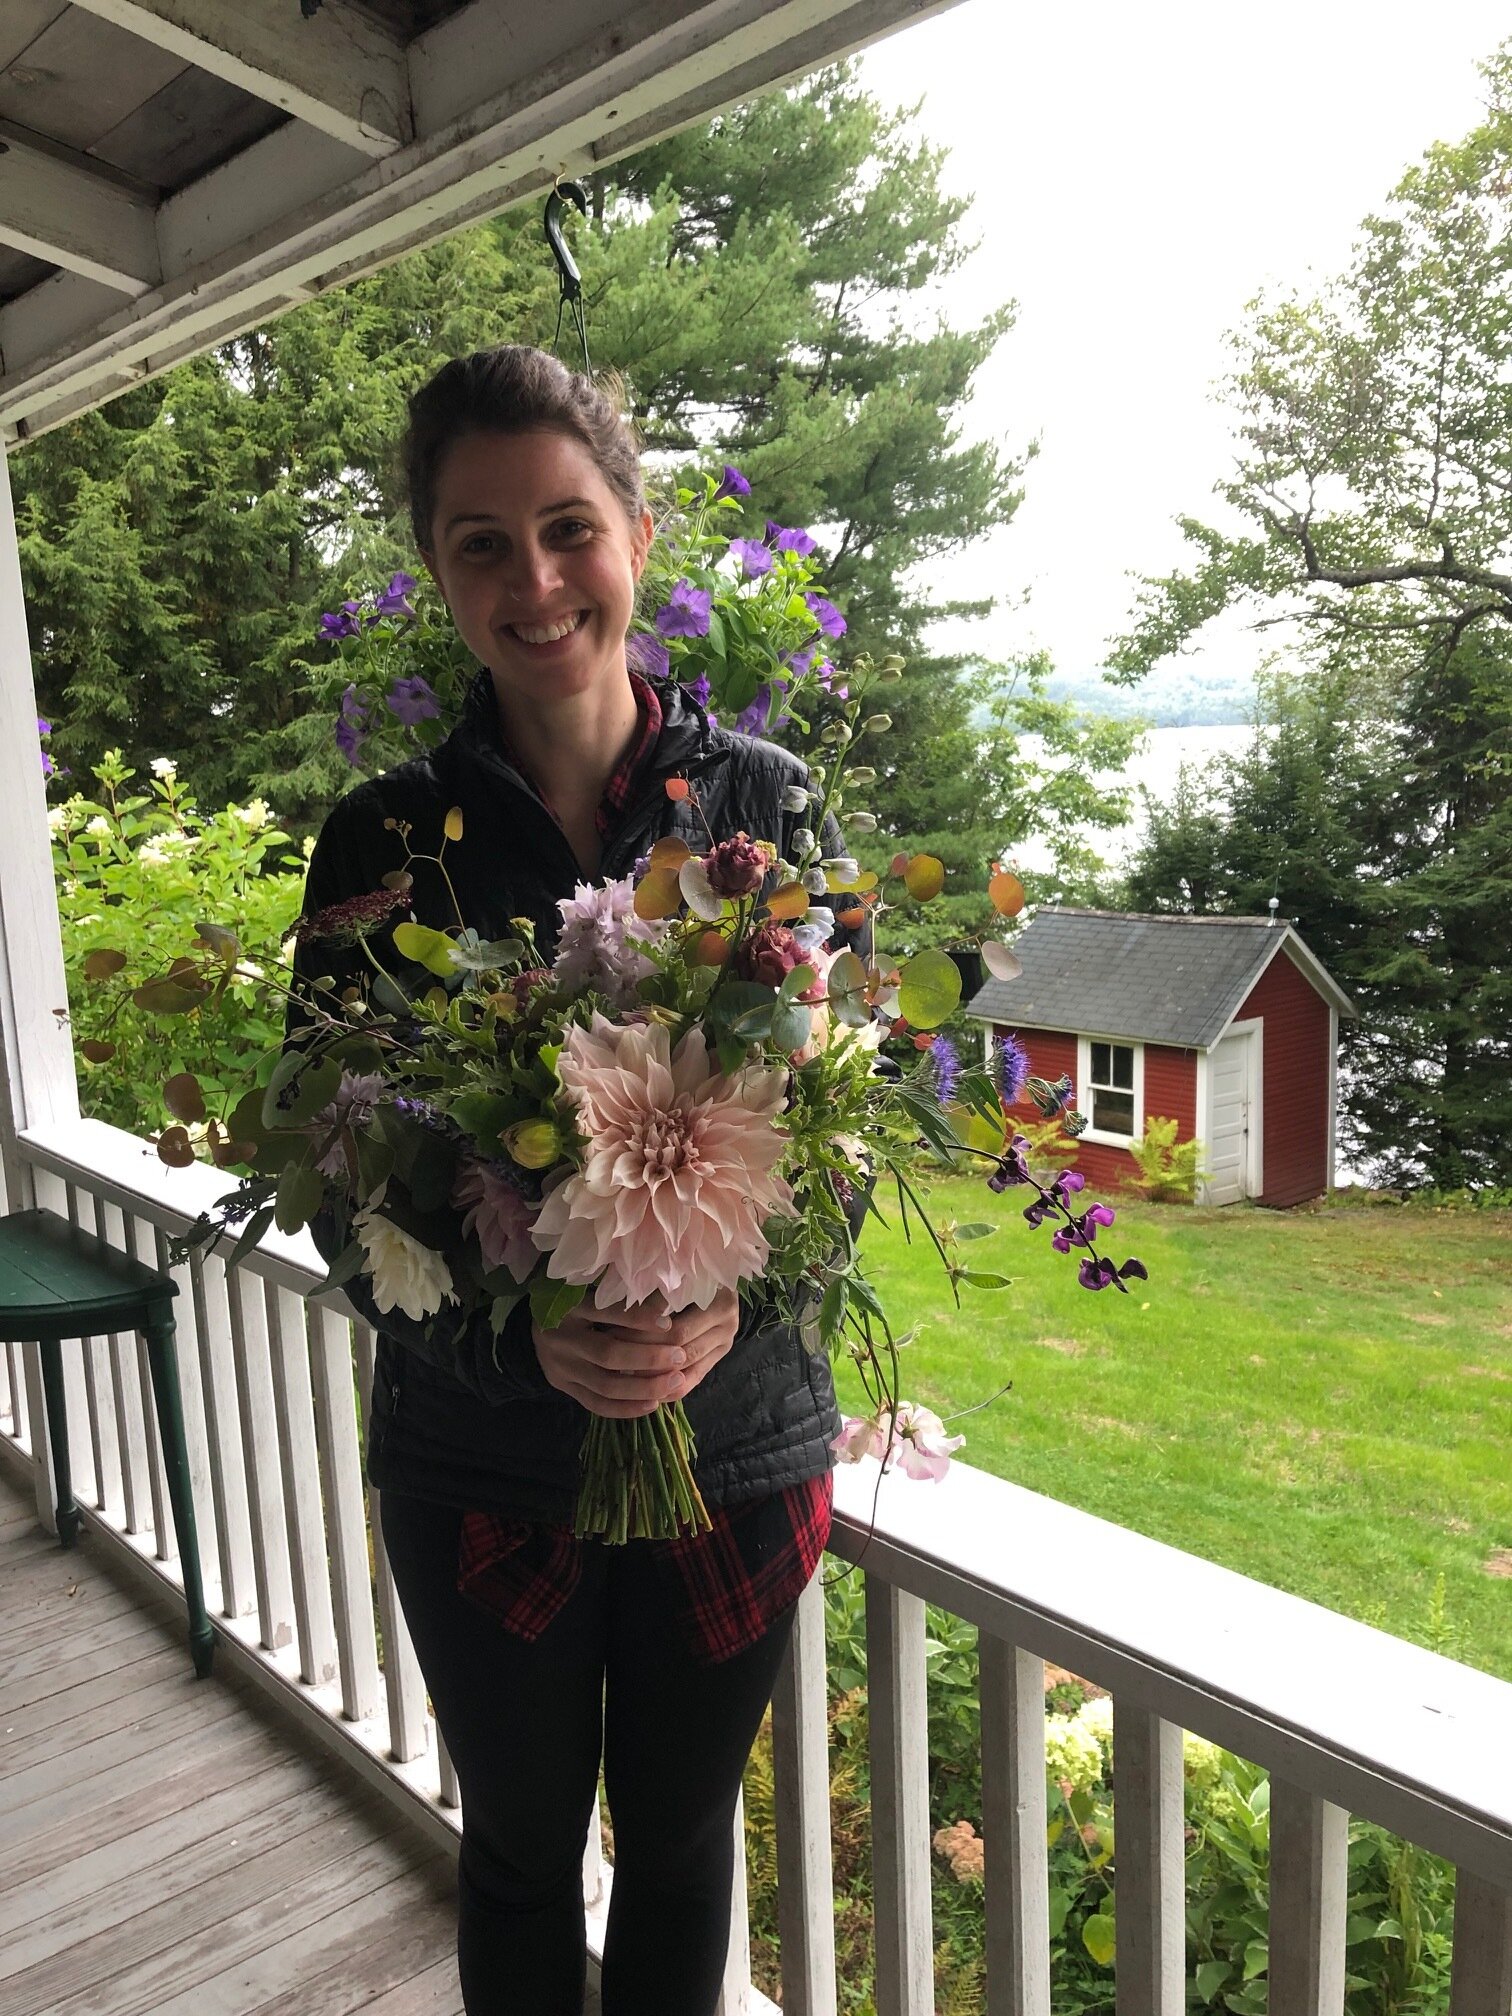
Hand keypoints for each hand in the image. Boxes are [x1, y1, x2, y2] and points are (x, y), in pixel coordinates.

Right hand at [533, 1286, 740, 1418]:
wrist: (536, 1328)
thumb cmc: (575, 1302)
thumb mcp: (589, 1290)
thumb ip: (619, 1296)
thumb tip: (666, 1298)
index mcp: (569, 1307)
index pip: (604, 1313)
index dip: (637, 1319)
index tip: (668, 1323)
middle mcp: (561, 1338)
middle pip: (607, 1354)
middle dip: (648, 1358)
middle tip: (679, 1356)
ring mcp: (561, 1367)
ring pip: (604, 1385)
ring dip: (643, 1387)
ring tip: (674, 1382)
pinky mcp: (563, 1387)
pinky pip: (596, 1405)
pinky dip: (625, 1408)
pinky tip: (652, 1404)